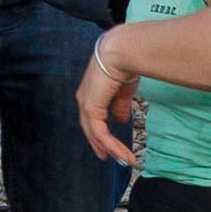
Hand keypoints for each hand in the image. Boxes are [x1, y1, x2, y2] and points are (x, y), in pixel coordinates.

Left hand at [77, 31, 140, 165]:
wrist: (121, 53)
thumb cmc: (126, 65)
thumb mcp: (124, 90)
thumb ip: (120, 106)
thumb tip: (121, 121)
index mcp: (91, 93)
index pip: (92, 118)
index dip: (98, 133)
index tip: (107, 146)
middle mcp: (84, 100)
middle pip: (90, 129)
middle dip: (100, 144)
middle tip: (108, 157)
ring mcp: (86, 105)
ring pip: (95, 133)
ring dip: (110, 148)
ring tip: (124, 159)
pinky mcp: (91, 109)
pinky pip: (100, 132)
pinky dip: (111, 144)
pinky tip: (122, 152)